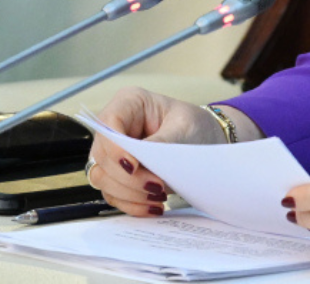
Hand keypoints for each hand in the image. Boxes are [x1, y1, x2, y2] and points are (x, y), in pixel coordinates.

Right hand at [85, 87, 257, 216]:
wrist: (206, 141)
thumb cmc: (196, 126)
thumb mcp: (185, 128)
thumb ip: (162, 144)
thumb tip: (140, 163)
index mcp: (129, 103)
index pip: (108, 124)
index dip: (116, 148)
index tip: (134, 166)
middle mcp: (115, 127)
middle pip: (103, 156)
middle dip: (128, 177)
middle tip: (157, 185)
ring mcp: (113, 152)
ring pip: (103, 178)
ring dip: (129, 193)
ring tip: (159, 196)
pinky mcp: (117, 174)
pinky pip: (113, 194)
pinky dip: (132, 204)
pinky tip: (154, 206)